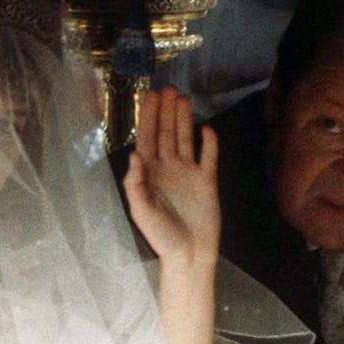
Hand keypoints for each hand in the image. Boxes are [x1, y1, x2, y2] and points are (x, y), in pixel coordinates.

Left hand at [123, 86, 219, 273]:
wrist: (190, 254)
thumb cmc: (162, 236)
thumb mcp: (142, 212)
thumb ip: (136, 184)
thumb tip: (135, 154)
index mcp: (150, 173)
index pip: (147, 138)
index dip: (147, 117)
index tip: (149, 96)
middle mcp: (168, 168)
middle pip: (165, 132)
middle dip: (165, 111)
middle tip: (168, 88)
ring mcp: (188, 173)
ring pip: (184, 139)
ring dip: (183, 119)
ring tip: (184, 98)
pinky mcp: (207, 181)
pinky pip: (208, 157)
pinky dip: (208, 142)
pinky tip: (207, 128)